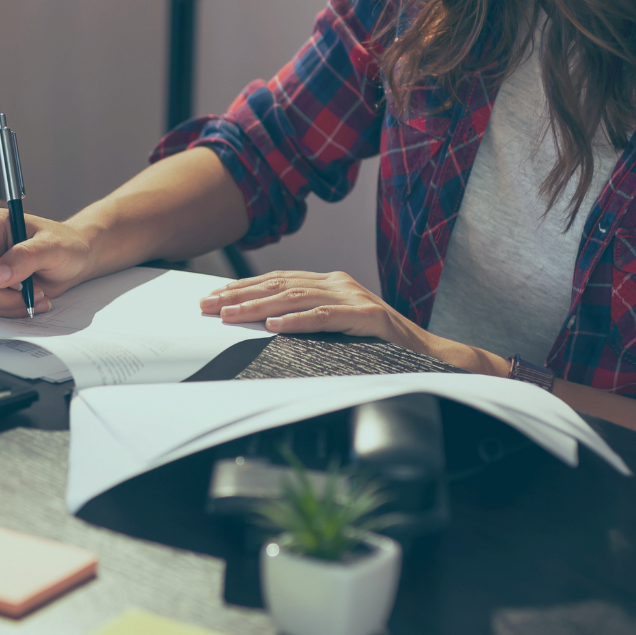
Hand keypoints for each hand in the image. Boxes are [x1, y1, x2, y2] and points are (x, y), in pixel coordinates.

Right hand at [0, 209, 99, 317]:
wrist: (74, 259)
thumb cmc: (65, 244)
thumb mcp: (51, 246)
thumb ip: (24, 257)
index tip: (15, 279)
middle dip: (0, 295)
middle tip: (29, 290)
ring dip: (8, 304)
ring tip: (37, 295)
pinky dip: (11, 309)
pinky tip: (32, 300)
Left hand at [200, 269, 506, 374]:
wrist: (428, 354)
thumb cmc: (380, 345)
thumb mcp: (337, 328)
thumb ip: (308, 319)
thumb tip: (263, 324)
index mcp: (330, 282)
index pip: (277, 280)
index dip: (243, 288)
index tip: (211, 297)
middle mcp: (339, 283)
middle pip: (279, 285)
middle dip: (239, 295)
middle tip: (206, 305)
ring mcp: (354, 297)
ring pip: (296, 298)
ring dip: (258, 307)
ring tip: (229, 315)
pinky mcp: (368, 316)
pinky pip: (327, 317)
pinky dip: (298, 320)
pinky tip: (274, 325)